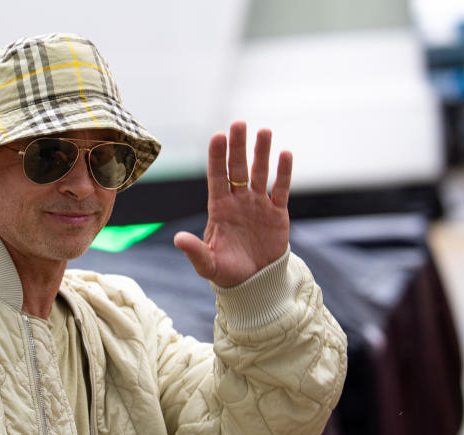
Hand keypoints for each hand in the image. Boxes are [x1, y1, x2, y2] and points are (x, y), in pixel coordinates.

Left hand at [173, 121, 290, 287]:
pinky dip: (283, 173)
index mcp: (219, 210)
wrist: (254, 282)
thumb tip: (177, 239)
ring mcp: (258, 205)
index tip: (217, 136)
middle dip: (237, 147)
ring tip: (264, 131)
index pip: (217, 177)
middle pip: (237, 169)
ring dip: (261, 153)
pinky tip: (285, 154)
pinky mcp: (277, 214)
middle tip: (238, 124)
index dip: (217, 158)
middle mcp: (238, 202)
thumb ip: (194, 251)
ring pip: (259, 173)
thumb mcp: (208, 264)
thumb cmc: (226, 273)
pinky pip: (280, 189)